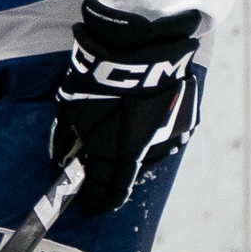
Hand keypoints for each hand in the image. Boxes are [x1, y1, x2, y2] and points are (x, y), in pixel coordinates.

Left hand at [47, 0, 201, 215]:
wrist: (138, 45)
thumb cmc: (96, 78)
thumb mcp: (68, 109)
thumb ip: (65, 139)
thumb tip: (62, 159)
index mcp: (118, 154)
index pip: (108, 192)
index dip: (97, 201)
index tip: (90, 206)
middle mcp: (149, 151)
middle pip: (130, 173)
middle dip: (115, 171)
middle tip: (102, 159)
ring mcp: (172, 135)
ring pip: (152, 154)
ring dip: (137, 149)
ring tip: (125, 128)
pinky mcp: (188, 118)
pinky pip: (170, 134)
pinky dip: (155, 131)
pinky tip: (146, 115)